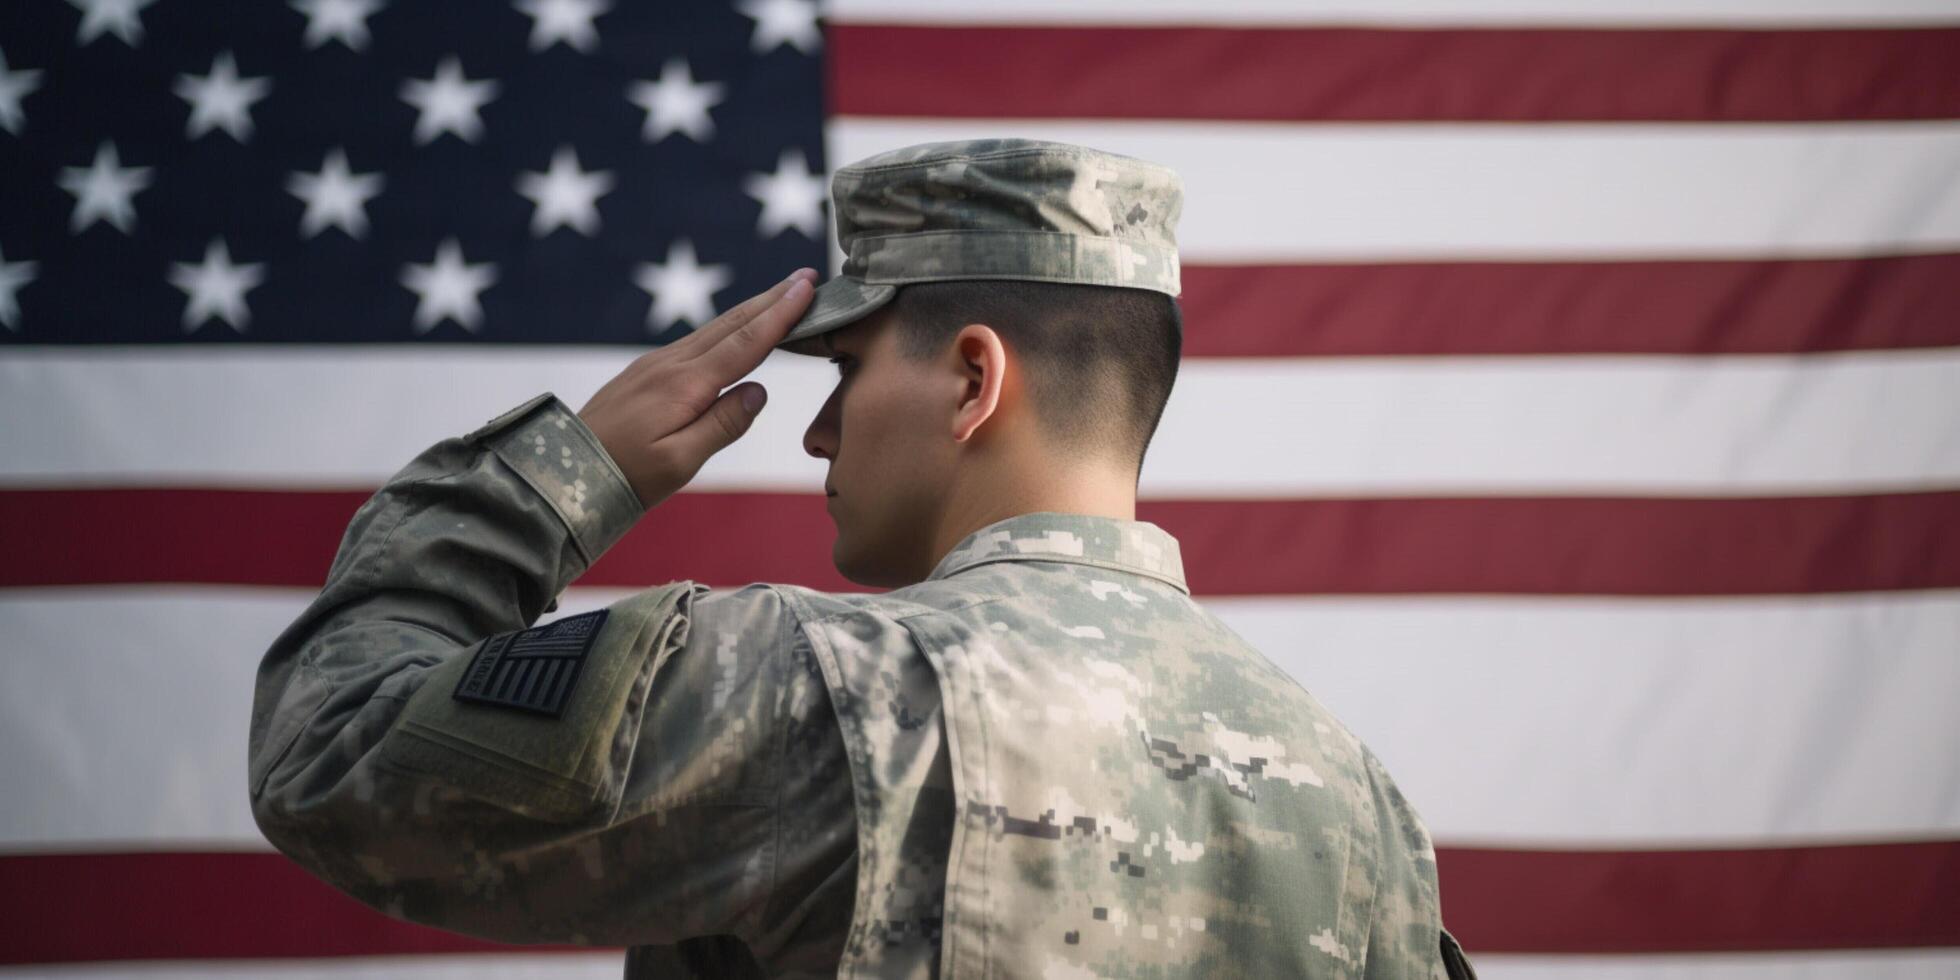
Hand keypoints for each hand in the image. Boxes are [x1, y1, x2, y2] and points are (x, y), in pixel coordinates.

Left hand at [578, 268, 816, 508]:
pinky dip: (726, 328)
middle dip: (771, 299)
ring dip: (751, 310)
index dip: (780, 315)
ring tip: (781, 294)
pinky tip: (735, 328)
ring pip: (713, 329)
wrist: (562, 472)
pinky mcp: (645, 373)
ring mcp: (655, 365)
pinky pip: (696, 341)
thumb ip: (722, 425)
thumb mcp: (680, 462)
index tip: (807, 288)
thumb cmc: (624, 477)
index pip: (745, 344)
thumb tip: (759, 392)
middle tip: (806, 276)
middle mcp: (670, 364)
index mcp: (685, 385)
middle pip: (732, 324)